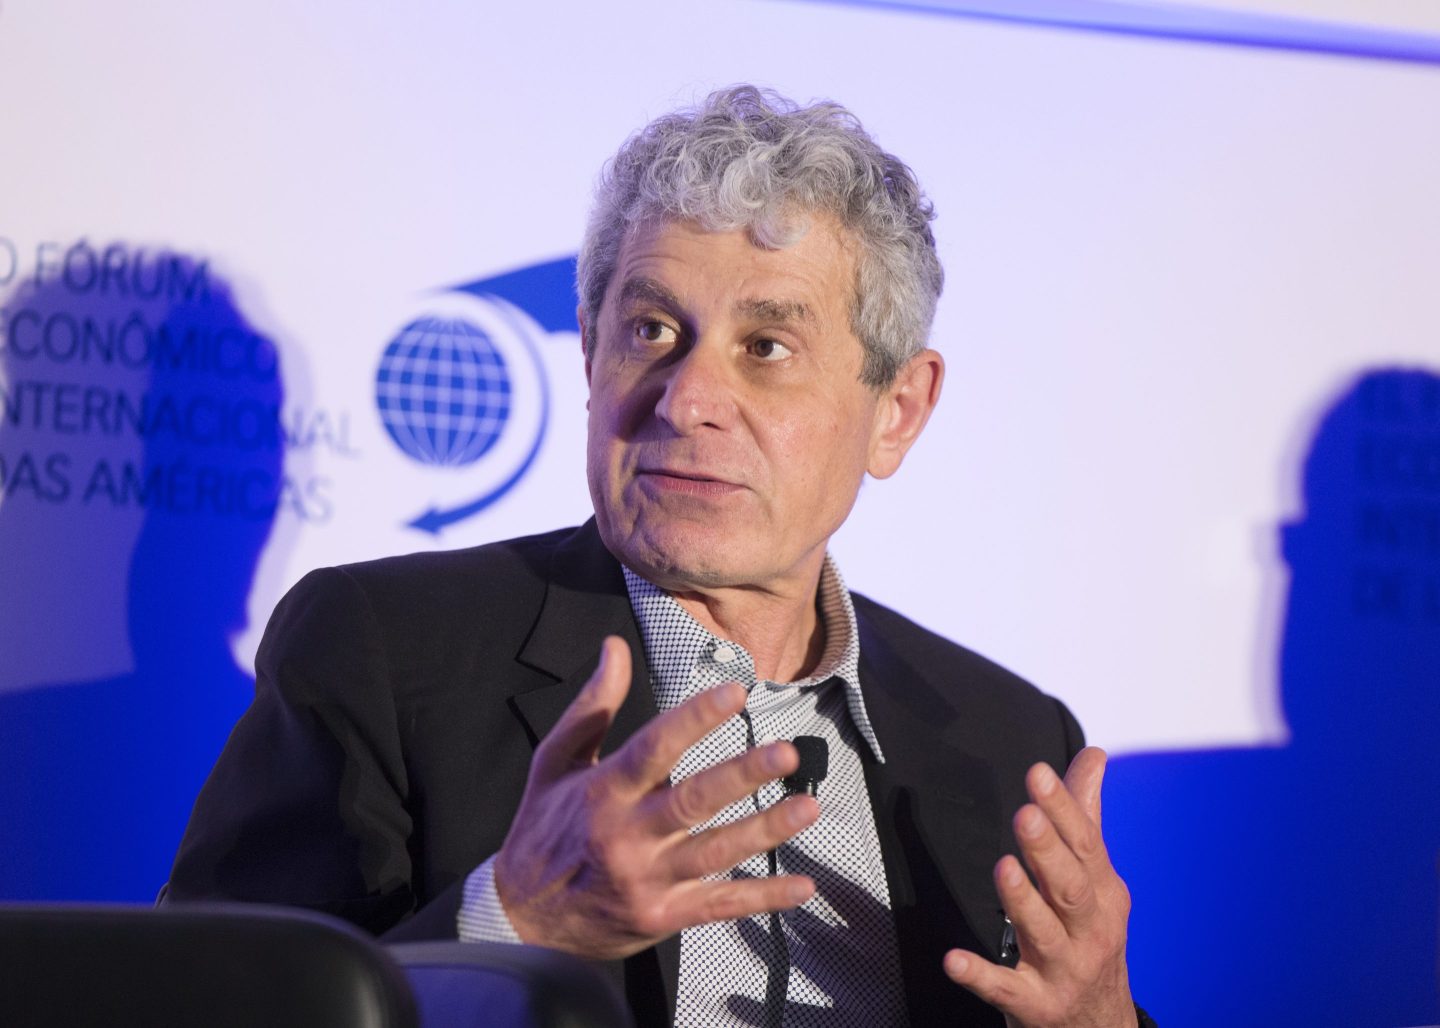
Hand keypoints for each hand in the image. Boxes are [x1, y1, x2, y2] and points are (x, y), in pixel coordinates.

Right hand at [493, 635, 818, 958]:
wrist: (524, 921)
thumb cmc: (542, 831)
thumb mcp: (554, 762)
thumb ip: (592, 705)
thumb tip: (615, 647)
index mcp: (603, 792)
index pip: (654, 749)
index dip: (695, 718)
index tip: (735, 692)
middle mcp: (627, 836)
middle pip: (692, 802)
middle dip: (742, 775)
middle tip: (785, 753)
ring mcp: (648, 881)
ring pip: (716, 853)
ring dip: (765, 831)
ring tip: (808, 807)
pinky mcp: (664, 917)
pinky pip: (720, 906)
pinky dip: (763, 898)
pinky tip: (801, 886)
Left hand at [943, 748, 1134, 1027]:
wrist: (1101, 1026)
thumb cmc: (1090, 937)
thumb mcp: (1096, 881)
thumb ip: (1086, 817)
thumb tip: (1093, 756)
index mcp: (1104, 893)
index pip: (1086, 846)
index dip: (1063, 809)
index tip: (1038, 772)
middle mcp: (1089, 931)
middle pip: (1070, 888)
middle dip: (1049, 851)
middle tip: (1025, 815)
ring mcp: (1063, 970)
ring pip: (1042, 934)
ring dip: (1022, 902)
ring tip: (1003, 867)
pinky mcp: (1035, 1005)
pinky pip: (1005, 989)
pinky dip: (980, 975)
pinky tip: (953, 959)